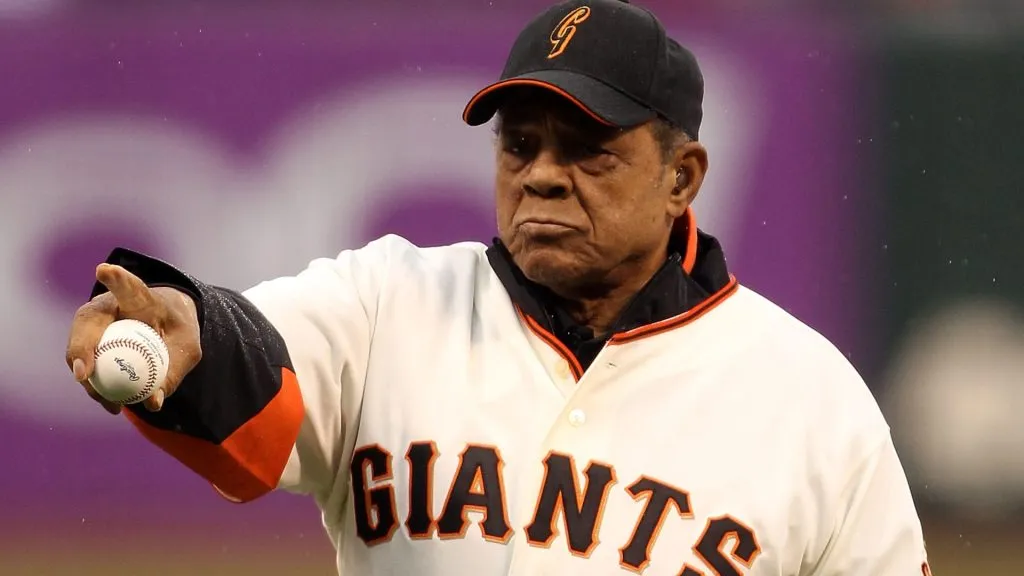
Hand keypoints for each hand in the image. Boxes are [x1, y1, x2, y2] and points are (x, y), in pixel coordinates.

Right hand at [65, 264, 201, 414]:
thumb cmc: (177, 330)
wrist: (164, 325)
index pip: (128, 286)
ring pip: (80, 347)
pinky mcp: (88, 343)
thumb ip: (173, 371)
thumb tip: (153, 402)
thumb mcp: (187, 348)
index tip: (104, 270)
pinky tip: (112, 403)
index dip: (116, 278)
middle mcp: (109, 305)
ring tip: (111, 403)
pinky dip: (95, 386)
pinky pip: (85, 365)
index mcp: (140, 297)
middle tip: (84, 374)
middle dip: (81, 345)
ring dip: (88, 377)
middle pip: (88, 321)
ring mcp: (94, 324)